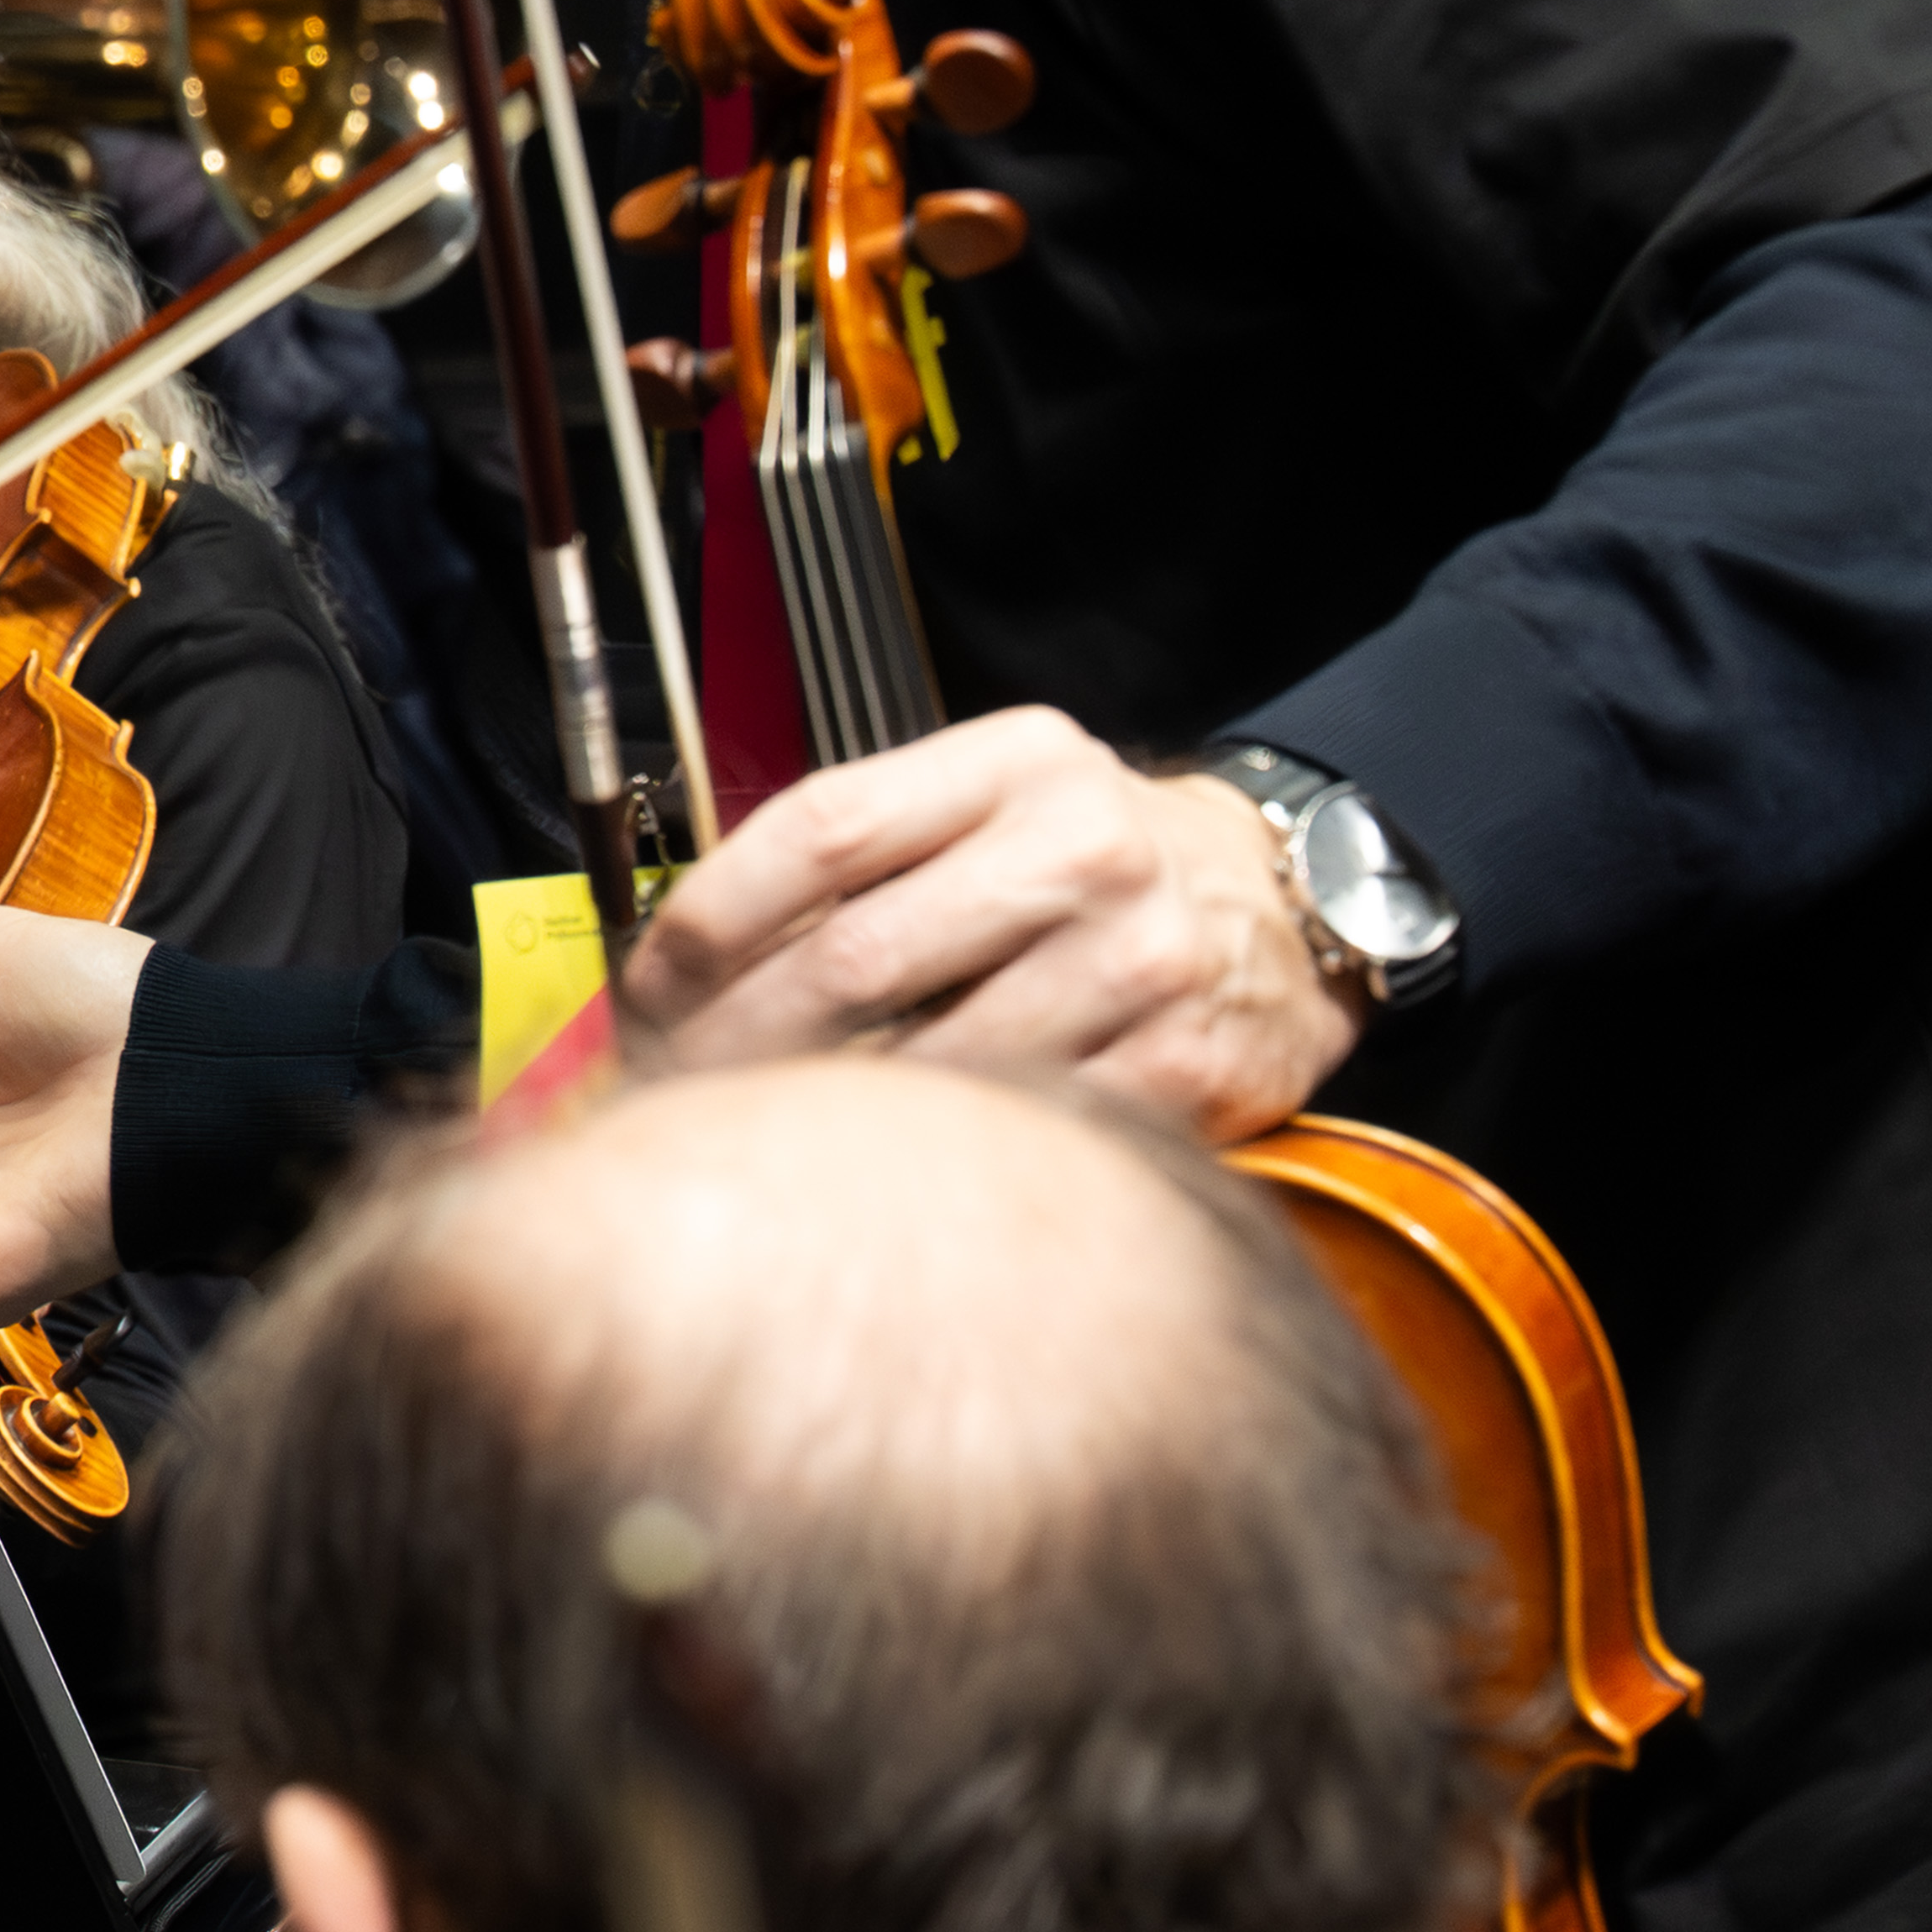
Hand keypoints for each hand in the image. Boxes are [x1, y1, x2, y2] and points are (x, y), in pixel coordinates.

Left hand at [621, 705, 1356, 1136]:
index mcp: (1016, 764)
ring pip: (924, 1062)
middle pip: (853, 958)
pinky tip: (871, 1167)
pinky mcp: (1185, 1066)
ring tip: (746, 1138)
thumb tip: (685, 942)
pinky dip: (928, 1156)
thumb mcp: (995, 798)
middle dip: (731, 1038)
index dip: (707, 917)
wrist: (1288, 906)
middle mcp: (1084, 849)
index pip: (819, 830)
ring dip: (815, 1115)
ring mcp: (1142, 961)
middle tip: (663, 1088)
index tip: (644, 985)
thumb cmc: (1098, 857)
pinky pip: (1016, 1127)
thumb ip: (865, 845)